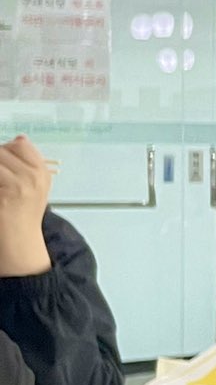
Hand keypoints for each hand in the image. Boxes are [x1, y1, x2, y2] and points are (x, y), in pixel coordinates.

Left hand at [0, 136, 51, 277]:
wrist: (20, 246)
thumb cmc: (23, 217)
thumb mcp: (34, 187)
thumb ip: (27, 163)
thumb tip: (18, 138)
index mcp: (41, 173)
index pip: (20, 144)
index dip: (5, 150)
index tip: (2, 165)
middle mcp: (32, 177)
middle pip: (2, 151)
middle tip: (0, 180)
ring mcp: (18, 186)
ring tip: (0, 188)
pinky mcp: (3, 197)